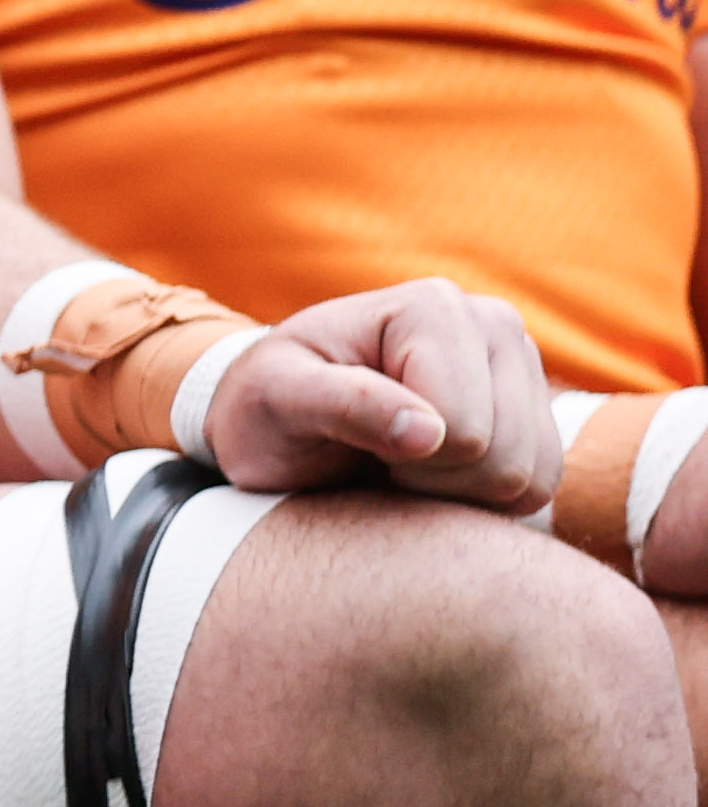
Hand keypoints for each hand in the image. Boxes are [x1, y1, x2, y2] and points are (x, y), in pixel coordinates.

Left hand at [199, 282, 554, 509]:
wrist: (275, 421)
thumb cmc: (266, 406)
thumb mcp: (275, 399)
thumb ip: (340, 404)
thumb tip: (428, 432)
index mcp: (435, 306)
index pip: (460, 429)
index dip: (401, 456)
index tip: (352, 433)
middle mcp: (494, 324)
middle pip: (503, 459)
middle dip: (431, 478)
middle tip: (375, 452)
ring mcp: (523, 369)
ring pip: (528, 481)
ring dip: (456, 492)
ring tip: (399, 459)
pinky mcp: (537, 416)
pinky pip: (539, 490)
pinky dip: (482, 500)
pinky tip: (431, 473)